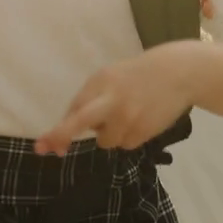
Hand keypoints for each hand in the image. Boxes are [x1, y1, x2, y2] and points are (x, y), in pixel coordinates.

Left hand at [34, 41, 206, 154]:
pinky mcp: (142, 131)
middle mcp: (111, 99)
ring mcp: (127, 117)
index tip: (43, 146)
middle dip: (62, 135)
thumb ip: (93, 97)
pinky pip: (126, 144)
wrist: (179, 73)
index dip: (59, 130)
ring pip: (106, 141)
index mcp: (101, 82)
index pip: (74, 109)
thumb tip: (71, 124)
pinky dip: (130, 136)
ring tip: (130, 114)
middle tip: (52, 149)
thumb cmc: (140, 75)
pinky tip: (142, 119)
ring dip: (112, 134)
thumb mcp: (112, 77)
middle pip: (80, 121)